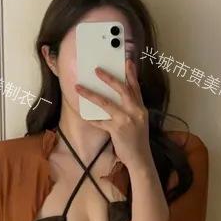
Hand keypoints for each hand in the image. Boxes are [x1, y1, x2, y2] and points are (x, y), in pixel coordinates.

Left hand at [74, 58, 153, 172]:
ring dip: (91, 94)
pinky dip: (91, 118)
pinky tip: (82, 114)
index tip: (126, 61)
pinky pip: (100, 121)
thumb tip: (119, 100)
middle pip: (122, 90)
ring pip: (106, 103)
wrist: (140, 159)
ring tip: (79, 88)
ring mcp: (126, 121)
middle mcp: (135, 112)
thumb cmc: (138, 141)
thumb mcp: (140, 123)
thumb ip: (132, 110)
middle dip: (109, 78)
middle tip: (97, 70)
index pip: (136, 88)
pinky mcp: (116, 130)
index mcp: (141, 109)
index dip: (131, 74)